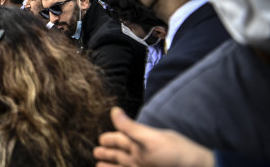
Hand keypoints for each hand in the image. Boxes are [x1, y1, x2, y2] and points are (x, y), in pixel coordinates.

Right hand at [93, 107, 214, 166]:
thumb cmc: (176, 154)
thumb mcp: (150, 139)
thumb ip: (130, 128)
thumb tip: (114, 110)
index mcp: (140, 143)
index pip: (120, 139)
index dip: (110, 139)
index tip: (100, 138)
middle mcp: (140, 156)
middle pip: (119, 155)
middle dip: (107, 154)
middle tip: (95, 152)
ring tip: (97, 166)